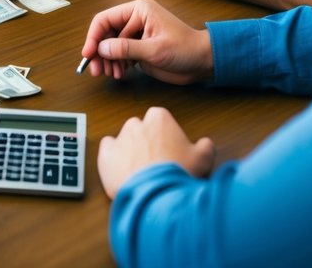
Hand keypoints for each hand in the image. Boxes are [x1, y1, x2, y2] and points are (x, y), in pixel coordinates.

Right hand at [80, 0, 212, 83]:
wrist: (203, 63)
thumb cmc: (185, 49)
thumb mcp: (154, 49)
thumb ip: (126, 48)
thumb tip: (101, 48)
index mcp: (138, 10)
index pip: (105, 19)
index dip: (93, 37)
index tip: (88, 54)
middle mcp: (134, 20)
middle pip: (105, 34)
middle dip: (99, 52)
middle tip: (96, 70)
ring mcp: (136, 34)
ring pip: (110, 46)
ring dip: (107, 61)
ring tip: (111, 74)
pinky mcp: (138, 48)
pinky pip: (119, 55)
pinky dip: (115, 65)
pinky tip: (119, 74)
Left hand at [98, 107, 215, 197]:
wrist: (158, 195)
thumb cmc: (180, 173)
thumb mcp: (205, 158)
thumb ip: (205, 146)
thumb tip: (205, 144)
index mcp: (159, 119)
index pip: (159, 118)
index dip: (164, 133)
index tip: (169, 148)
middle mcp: (137, 124)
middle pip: (140, 128)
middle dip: (146, 140)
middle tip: (156, 161)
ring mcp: (119, 138)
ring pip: (124, 140)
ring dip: (130, 150)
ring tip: (141, 171)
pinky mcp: (106, 155)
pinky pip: (108, 150)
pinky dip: (113, 157)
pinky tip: (122, 170)